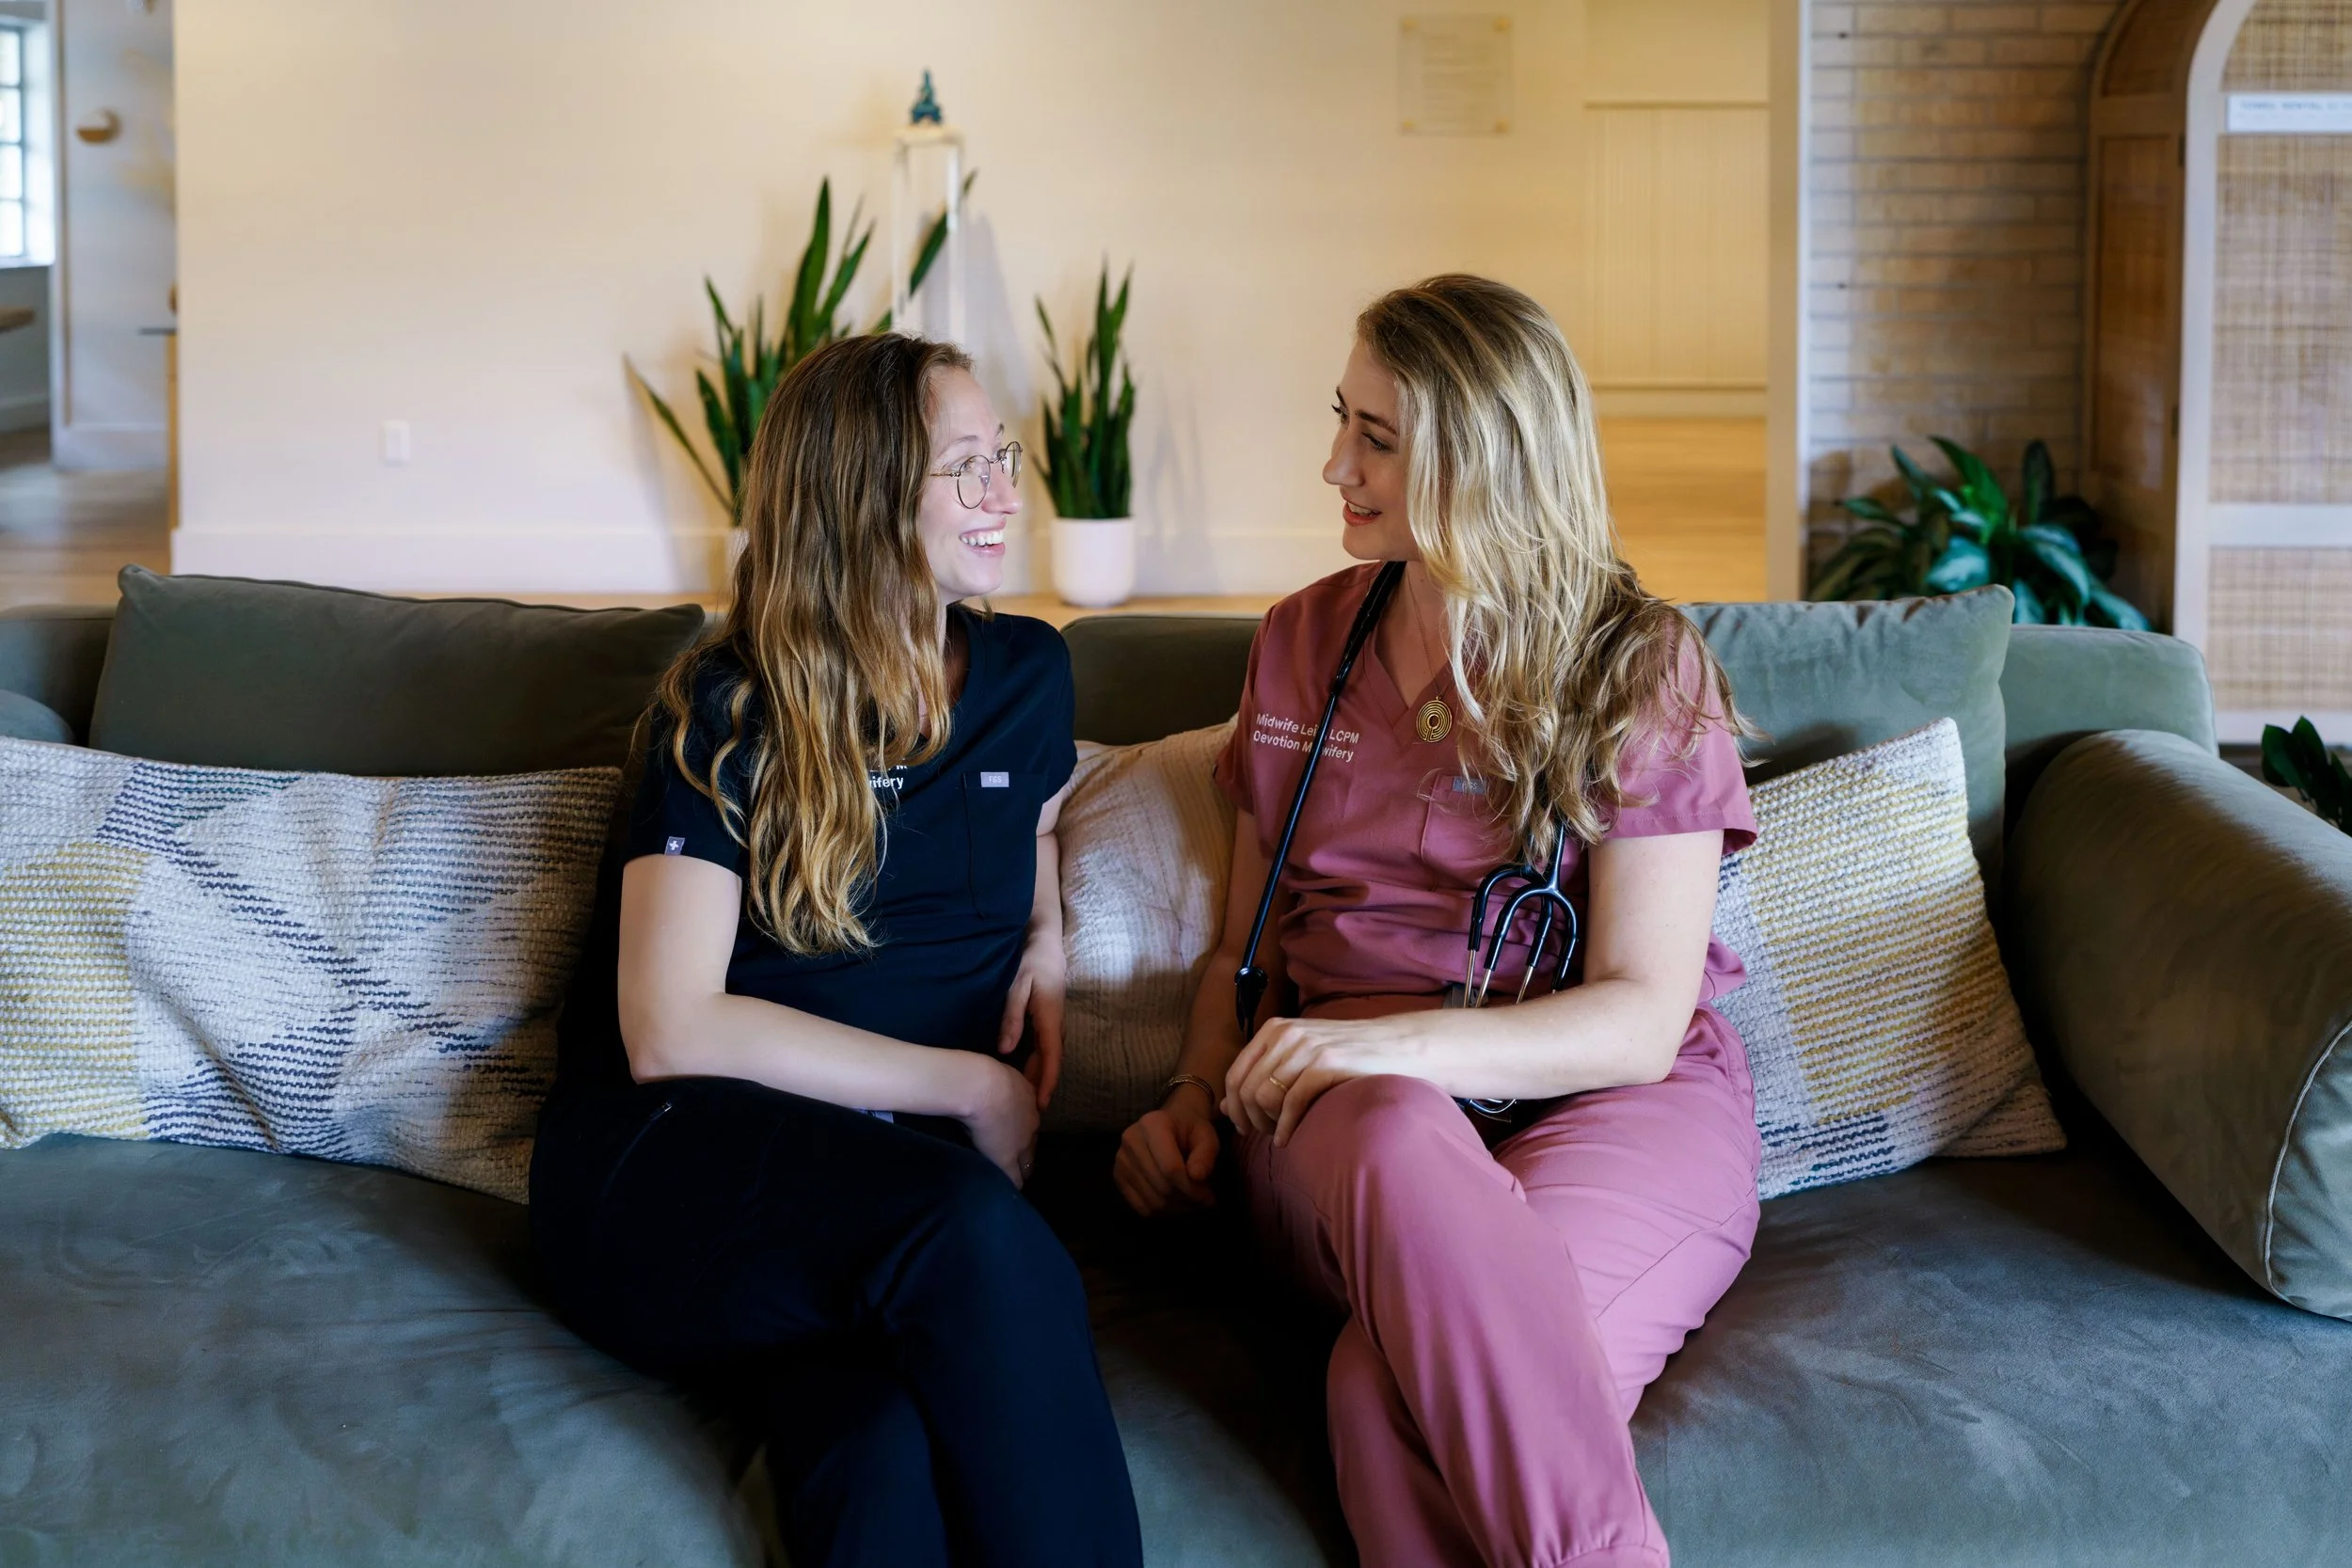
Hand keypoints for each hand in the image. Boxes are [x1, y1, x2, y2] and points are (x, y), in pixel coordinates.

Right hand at [961, 1056, 1042, 1186]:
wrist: (982, 1088)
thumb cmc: (985, 1074)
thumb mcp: (999, 1074)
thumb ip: (1001, 1084)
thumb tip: (991, 1088)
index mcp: (1029, 1100)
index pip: (1030, 1120)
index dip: (1021, 1129)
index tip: (1011, 1133)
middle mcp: (1030, 1124)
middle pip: (1032, 1144)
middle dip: (1024, 1152)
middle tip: (1013, 1158)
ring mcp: (1020, 1144)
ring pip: (1027, 1164)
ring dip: (1019, 1169)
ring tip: (1009, 1175)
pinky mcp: (1007, 1160)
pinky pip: (1015, 1179)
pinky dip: (1011, 1184)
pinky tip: (1006, 1189)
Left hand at [998, 928, 1065, 1110]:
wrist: (1045, 945)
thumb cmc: (1030, 962)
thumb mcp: (1017, 988)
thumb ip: (1012, 1018)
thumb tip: (1006, 1051)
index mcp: (1051, 1020)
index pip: (1052, 1059)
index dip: (1047, 1084)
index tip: (1041, 1106)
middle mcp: (1057, 1026)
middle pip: (1050, 1064)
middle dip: (1042, 1088)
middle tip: (1028, 1115)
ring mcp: (1055, 1024)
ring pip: (1048, 1058)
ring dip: (1040, 1079)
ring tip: (1026, 1102)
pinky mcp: (1049, 1022)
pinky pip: (1046, 1050)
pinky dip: (1038, 1066)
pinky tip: (1025, 1076)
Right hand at [1114, 1084, 1220, 1216]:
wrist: (1171, 1124)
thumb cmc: (1190, 1130)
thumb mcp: (1206, 1135)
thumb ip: (1206, 1153)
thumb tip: (1197, 1176)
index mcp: (1152, 1124)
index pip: (1170, 1168)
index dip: (1191, 1188)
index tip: (1208, 1197)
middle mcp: (1131, 1140)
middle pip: (1161, 1186)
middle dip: (1186, 1200)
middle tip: (1203, 1201)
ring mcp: (1121, 1159)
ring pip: (1151, 1200)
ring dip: (1176, 1208)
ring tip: (1191, 1202)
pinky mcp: (1118, 1175)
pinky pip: (1140, 1206)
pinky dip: (1161, 1212)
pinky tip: (1175, 1204)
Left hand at [1224, 1014, 1424, 1146]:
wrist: (1398, 1047)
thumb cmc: (1348, 1058)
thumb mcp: (1301, 1059)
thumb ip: (1264, 1076)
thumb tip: (1223, 1106)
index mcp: (1275, 1030)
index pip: (1235, 1075)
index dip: (1234, 1107)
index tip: (1245, 1126)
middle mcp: (1286, 1034)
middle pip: (1246, 1089)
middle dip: (1250, 1119)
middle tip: (1265, 1134)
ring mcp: (1307, 1048)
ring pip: (1263, 1096)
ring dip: (1267, 1124)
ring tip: (1280, 1134)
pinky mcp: (1326, 1064)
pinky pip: (1290, 1103)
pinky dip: (1285, 1127)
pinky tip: (1289, 1138)